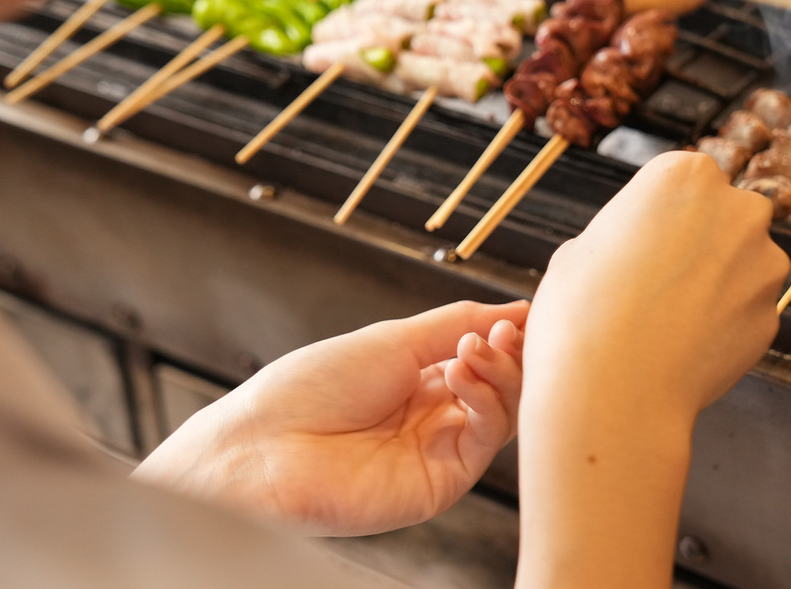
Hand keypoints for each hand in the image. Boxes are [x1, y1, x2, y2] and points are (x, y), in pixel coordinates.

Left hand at [134, 300, 526, 535]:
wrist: (268, 446)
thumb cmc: (309, 390)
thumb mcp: (392, 339)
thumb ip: (457, 323)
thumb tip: (515, 308)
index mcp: (419, 379)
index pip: (486, 358)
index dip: (507, 335)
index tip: (522, 313)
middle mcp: (434, 416)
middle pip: (502, 386)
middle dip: (509, 352)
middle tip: (502, 330)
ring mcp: (440, 451)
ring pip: (503, 414)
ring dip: (498, 373)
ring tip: (473, 349)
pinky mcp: (442, 482)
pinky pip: (484, 442)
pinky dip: (484, 403)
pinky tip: (459, 376)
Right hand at [515, 151, 788, 588]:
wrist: (614, 390)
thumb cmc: (582, 313)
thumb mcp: (580, 250)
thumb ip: (625, 235)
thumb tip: (637, 251)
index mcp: (685, 175)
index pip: (683, 179)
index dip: (657, 214)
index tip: (638, 241)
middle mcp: (738, 209)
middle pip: (723, 216)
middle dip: (699, 242)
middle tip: (654, 280)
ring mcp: (763, 265)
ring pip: (741, 265)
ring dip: (715, 284)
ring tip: (666, 320)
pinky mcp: (771, 317)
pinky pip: (745, 312)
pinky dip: (722, 325)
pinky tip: (684, 346)